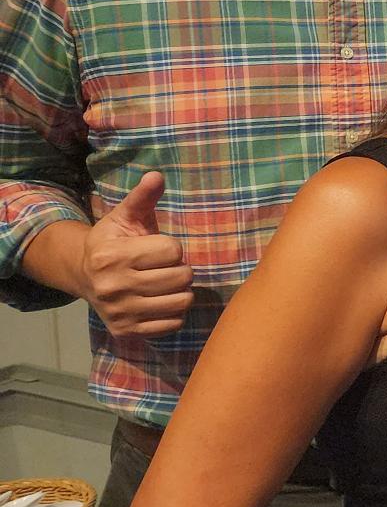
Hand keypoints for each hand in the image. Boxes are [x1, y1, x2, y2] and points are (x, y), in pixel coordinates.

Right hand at [80, 173, 193, 336]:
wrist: (85, 276)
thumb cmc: (114, 242)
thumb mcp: (125, 217)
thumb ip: (142, 197)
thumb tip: (156, 175)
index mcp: (112, 256)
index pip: (173, 250)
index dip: (172, 247)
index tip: (158, 248)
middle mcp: (113, 286)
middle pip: (181, 277)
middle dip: (180, 268)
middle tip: (166, 267)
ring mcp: (120, 312)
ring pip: (181, 301)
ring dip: (181, 291)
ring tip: (166, 283)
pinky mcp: (126, 331)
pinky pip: (173, 324)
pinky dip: (174, 313)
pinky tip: (160, 301)